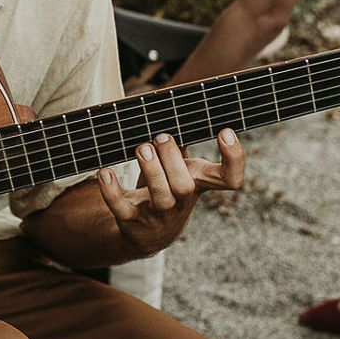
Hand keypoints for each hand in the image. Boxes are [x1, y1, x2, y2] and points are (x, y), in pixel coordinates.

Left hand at [96, 129, 243, 259]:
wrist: (148, 234)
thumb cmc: (167, 187)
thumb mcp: (180, 168)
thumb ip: (182, 142)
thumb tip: (178, 104)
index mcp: (197, 182)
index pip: (229, 179)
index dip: (234, 159)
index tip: (225, 131)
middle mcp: (181, 200)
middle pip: (185, 186)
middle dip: (173, 159)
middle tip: (162, 137)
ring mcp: (157, 212)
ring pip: (160, 196)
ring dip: (151, 170)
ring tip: (142, 148)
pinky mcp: (131, 220)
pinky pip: (121, 208)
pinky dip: (111, 189)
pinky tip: (105, 171)